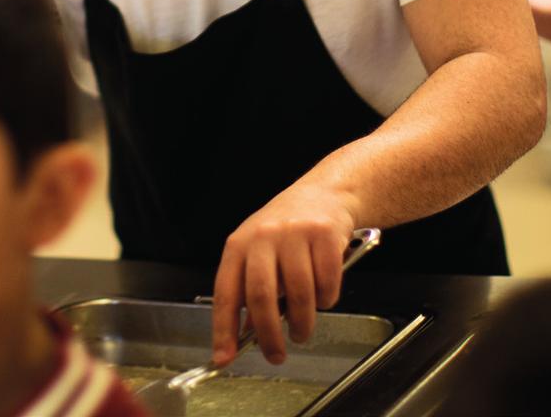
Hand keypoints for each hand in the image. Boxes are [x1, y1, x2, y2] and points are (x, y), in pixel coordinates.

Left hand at [210, 183, 356, 365]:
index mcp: (240, 244)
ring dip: (302, 324)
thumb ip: (250, 288)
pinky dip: (327, 300)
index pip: (226, 292)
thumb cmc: (288, 229)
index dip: (224, 329)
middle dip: (268, 336)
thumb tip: (244, 335)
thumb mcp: (259, 251)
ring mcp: (295, 234)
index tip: (224, 358)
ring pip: (298, 295)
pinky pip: (327, 285)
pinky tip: (323, 293)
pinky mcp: (324, 235)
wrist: (325, 193)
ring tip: (302, 329)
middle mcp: (264, 236)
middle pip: (260, 296)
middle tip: (275, 355)